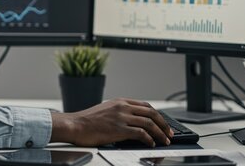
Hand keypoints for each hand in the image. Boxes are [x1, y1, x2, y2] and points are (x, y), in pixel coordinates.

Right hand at [50, 98, 172, 146]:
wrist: (75, 125)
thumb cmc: (87, 120)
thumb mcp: (106, 109)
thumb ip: (119, 111)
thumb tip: (133, 120)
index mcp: (120, 101)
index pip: (146, 105)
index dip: (157, 115)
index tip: (163, 123)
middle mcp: (123, 107)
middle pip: (151, 113)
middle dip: (163, 124)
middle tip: (169, 133)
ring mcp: (121, 117)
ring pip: (149, 123)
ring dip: (160, 133)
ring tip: (165, 140)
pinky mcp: (119, 129)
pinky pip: (140, 133)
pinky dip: (149, 139)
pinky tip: (151, 144)